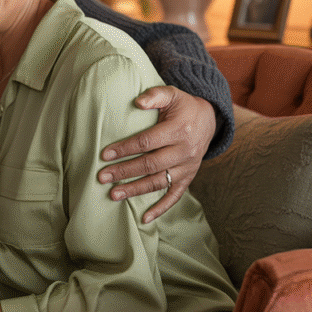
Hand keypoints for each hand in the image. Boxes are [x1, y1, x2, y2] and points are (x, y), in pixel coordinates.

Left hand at [97, 85, 214, 222]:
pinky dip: (161, 209)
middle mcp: (185, 151)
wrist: (209, 119)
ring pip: (159, 182)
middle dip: (125, 172)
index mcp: (179, 130)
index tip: (105, 154)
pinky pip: (175, 196)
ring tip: (113, 195)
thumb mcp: (172, 93)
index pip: (147, 142)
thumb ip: (155, 95)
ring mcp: (188, 167)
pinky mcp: (189, 178)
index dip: (125, 148)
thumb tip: (137, 102)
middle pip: (151, 164)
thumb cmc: (183, 106)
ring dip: (135, 190)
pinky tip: (144, 218)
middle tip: (102, 176)